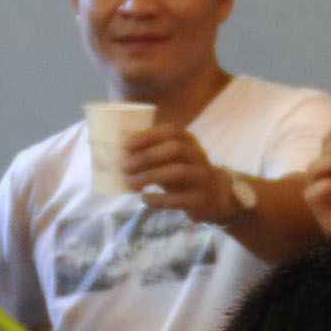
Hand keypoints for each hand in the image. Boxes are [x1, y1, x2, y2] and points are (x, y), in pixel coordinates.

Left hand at [118, 121, 239, 227]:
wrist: (214, 196)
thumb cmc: (183, 174)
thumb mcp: (170, 159)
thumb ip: (150, 152)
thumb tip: (116, 149)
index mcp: (189, 141)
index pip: (172, 131)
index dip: (148, 136)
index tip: (126, 145)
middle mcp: (198, 156)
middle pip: (174, 149)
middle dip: (147, 156)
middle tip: (124, 166)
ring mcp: (202, 177)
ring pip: (178, 171)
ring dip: (150, 176)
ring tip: (130, 183)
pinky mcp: (201, 199)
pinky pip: (180, 199)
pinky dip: (160, 199)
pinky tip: (145, 199)